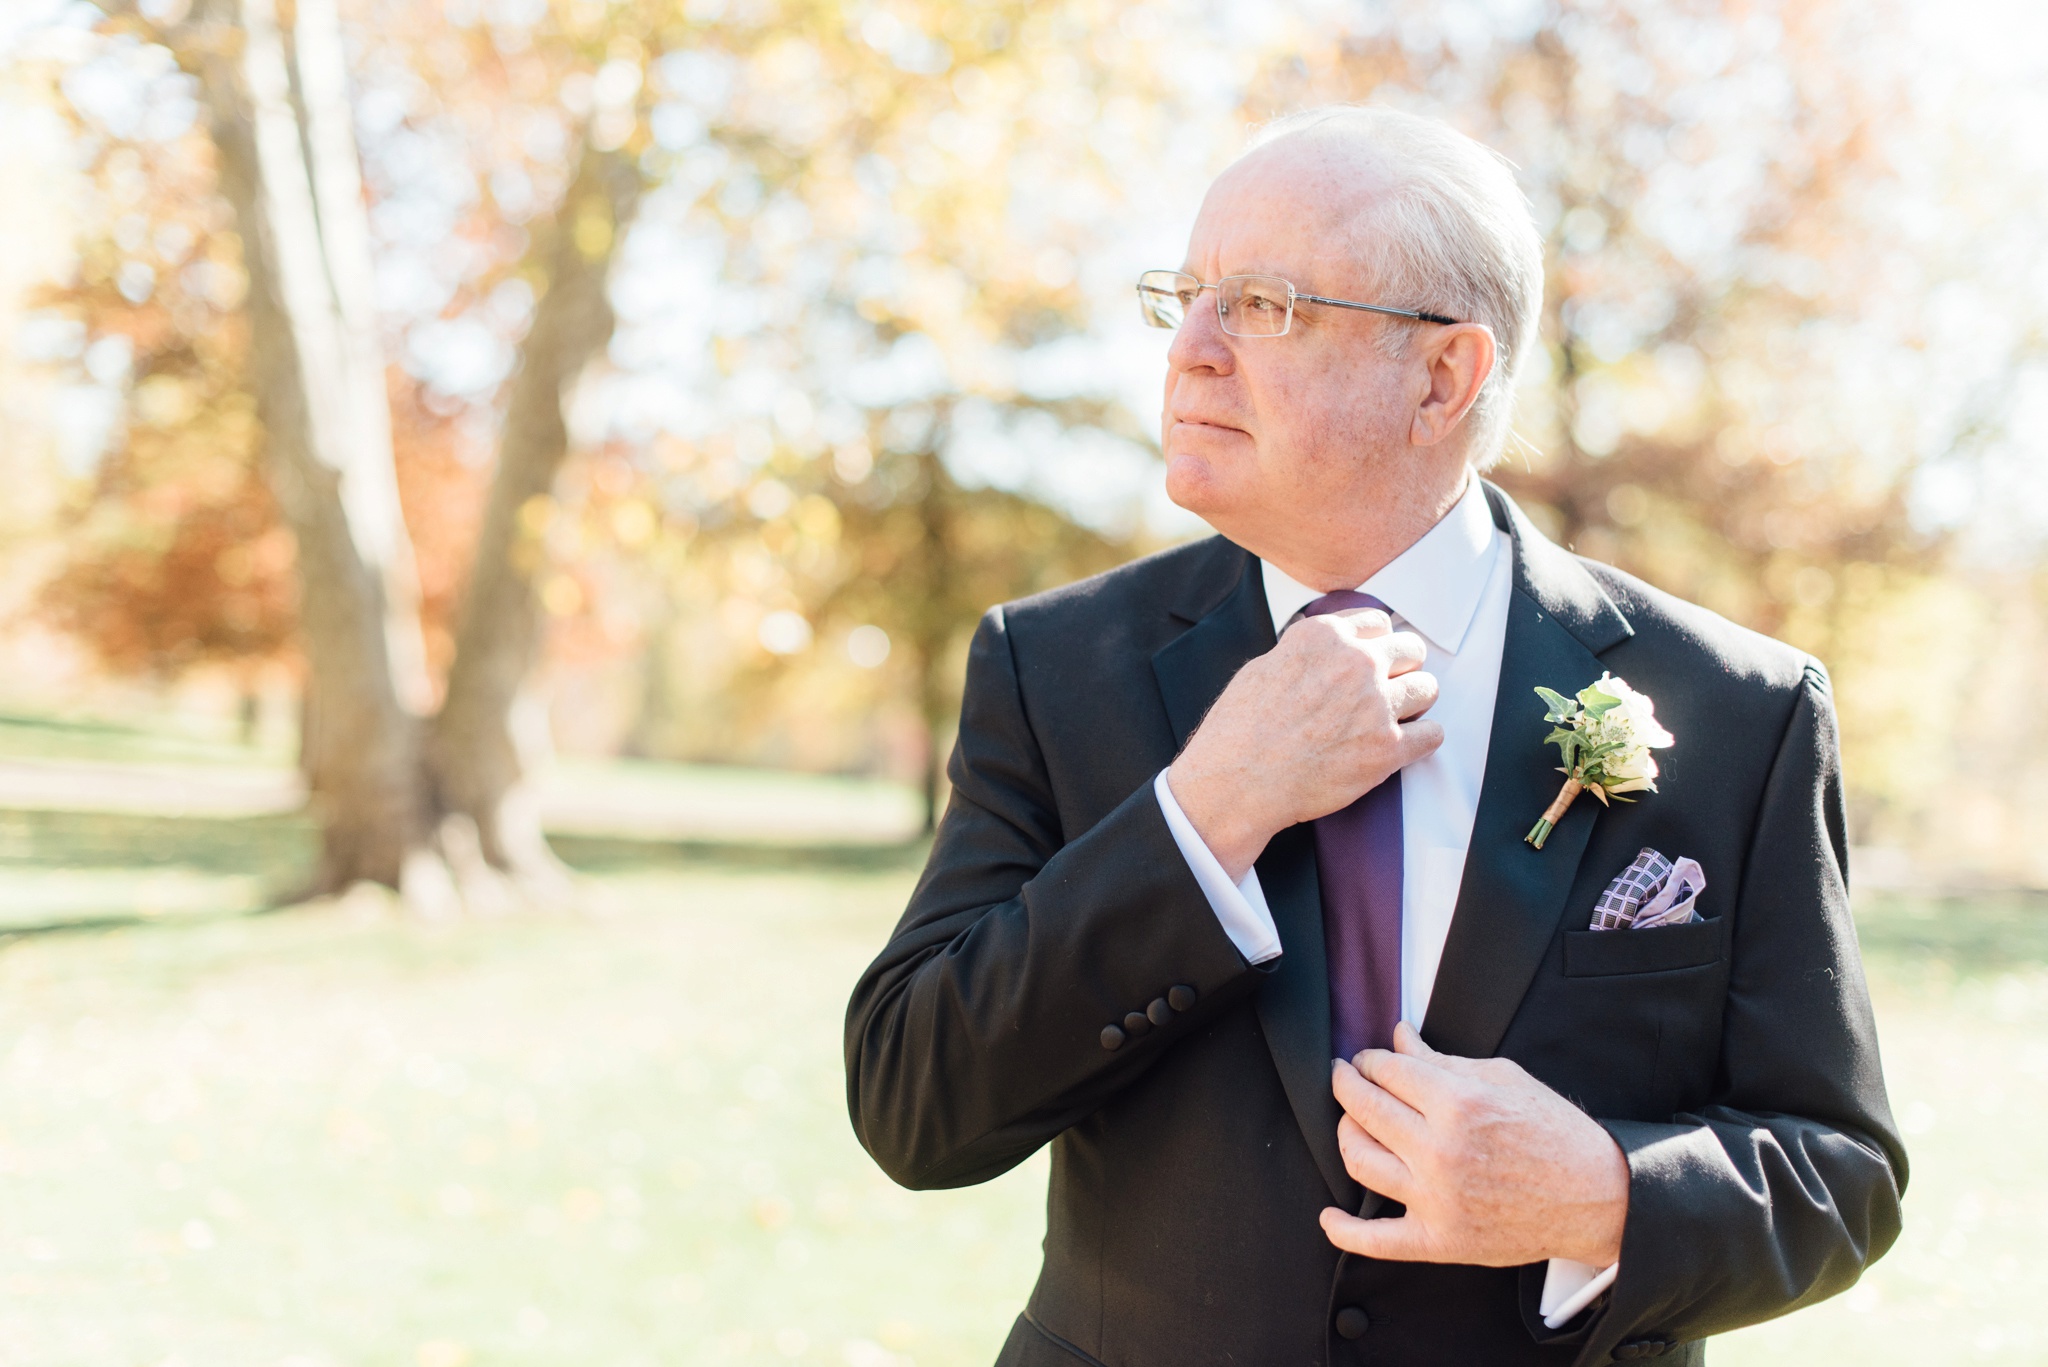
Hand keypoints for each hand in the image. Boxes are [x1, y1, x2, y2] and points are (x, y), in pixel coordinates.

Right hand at [1166, 610, 1441, 878]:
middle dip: (1401, 669)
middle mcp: (1356, 663)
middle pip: (1411, 650)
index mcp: (1325, 637)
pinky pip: (1432, 735)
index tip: (1373, 661)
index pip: (1378, 623)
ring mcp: (1376, 706)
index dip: (1376, 644)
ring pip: (1427, 689)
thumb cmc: (1239, 731)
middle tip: (1388, 689)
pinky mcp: (1387, 749)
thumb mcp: (1264, 667)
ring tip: (1397, 718)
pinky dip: (1422, 740)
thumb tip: (1328, 652)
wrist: (1236, 784)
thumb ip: (1306, 653)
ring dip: (1415, 703)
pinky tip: (1405, 745)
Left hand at [1320, 1022, 1627, 1267]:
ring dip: (1345, 1134)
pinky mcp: (1440, 1240)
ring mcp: (1436, 1198)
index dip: (1369, 1059)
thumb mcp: (1503, 1079)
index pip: (1385, 1071)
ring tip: (1350, 1123)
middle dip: (1346, 1084)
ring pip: (1359, 1161)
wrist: (1596, 1196)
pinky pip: (1376, 1241)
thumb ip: (1442, 1060)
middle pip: (1363, 1108)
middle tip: (1346, 1077)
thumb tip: (1399, 1037)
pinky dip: (1345, 1231)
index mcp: (1458, 1103)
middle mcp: (1440, 1150)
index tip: (1368, 1059)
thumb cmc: (1554, 1133)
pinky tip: (1329, 1217)